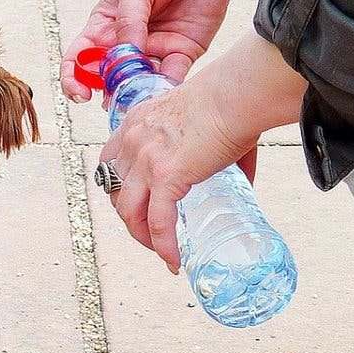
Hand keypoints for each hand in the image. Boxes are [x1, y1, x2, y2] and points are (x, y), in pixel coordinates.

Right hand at [60, 0, 242, 99]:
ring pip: (138, 83)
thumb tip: (123, 57)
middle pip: (107, 78)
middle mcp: (126, 42)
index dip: (73, 79)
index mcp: (105, 24)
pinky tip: (161, 92)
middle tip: (114, 98)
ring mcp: (154, 50)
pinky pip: (170, 79)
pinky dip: (164, 89)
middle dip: (107, 92)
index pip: (80, 58)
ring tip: (138, 96)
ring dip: (135, 94)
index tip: (80, 94)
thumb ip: (128, 20)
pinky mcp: (181, 54)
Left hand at [99, 31, 309, 271]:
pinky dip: (164, 245)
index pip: (110, 163)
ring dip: (143, 237)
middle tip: (152, 234)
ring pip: (129, 213)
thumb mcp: (202, 120)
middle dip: (131, 219)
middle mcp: (133, 141)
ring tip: (163, 251)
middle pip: (116, 192)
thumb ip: (211, 150)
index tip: (136, 204)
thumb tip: (242, 182)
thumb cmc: (231, 100)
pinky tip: (174, 259)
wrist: (237, 93)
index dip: (119, 189)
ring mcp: (145, 160)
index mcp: (136, 123)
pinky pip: (158, 222)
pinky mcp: (166, 176)